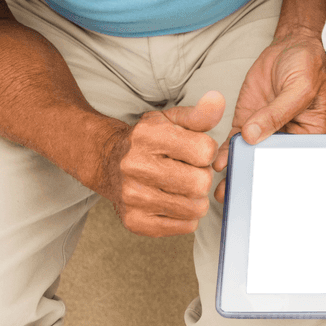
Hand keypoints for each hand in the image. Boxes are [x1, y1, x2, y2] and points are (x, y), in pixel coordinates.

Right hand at [100, 91, 222, 236]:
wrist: (107, 162)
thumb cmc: (146, 141)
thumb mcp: (170, 120)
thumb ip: (199, 114)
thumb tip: (218, 99)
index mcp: (147, 136)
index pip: (204, 151)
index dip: (207, 152)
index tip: (195, 152)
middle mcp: (135, 166)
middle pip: (200, 182)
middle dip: (202, 176)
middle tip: (190, 171)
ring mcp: (132, 197)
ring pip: (195, 208)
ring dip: (197, 198)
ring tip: (183, 187)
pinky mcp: (134, 221)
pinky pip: (184, 226)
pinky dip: (187, 216)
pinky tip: (175, 202)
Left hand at [212, 30, 325, 201]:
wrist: (288, 46)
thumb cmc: (306, 65)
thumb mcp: (299, 87)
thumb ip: (279, 111)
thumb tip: (254, 135)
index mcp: (307, 136)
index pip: (296, 163)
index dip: (284, 181)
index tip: (272, 200)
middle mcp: (286, 139)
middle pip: (271, 167)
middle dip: (256, 185)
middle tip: (241, 200)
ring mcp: (264, 132)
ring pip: (250, 158)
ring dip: (237, 173)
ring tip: (224, 192)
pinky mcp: (246, 121)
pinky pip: (235, 142)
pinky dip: (226, 153)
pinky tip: (218, 162)